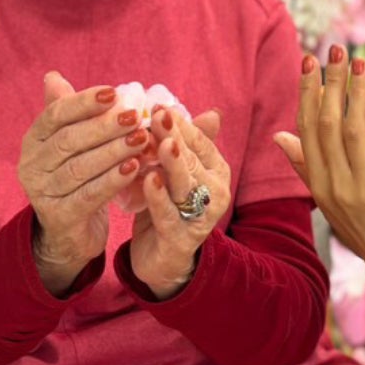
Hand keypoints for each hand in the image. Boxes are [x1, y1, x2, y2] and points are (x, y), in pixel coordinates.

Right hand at [19, 71, 153, 293]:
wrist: (70, 231)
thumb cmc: (77, 176)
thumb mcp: (71, 144)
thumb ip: (67, 112)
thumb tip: (52, 75)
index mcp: (34, 140)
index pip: (55, 115)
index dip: (84, 102)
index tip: (114, 93)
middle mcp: (32, 165)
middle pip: (68, 140)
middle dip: (104, 126)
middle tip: (135, 116)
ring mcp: (42, 193)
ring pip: (79, 168)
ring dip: (113, 152)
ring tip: (141, 139)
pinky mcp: (59, 217)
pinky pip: (88, 195)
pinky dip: (112, 180)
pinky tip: (134, 168)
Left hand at [128, 108, 231, 298]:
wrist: (163, 259)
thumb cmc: (171, 205)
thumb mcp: (179, 171)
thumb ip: (190, 142)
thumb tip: (213, 111)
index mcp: (217, 171)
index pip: (200, 142)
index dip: (181, 124)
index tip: (158, 105)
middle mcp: (215, 192)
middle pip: (193, 160)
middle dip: (174, 136)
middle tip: (158, 116)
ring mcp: (201, 217)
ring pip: (185, 185)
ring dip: (173, 164)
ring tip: (162, 144)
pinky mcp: (182, 239)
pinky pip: (169, 216)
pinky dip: (158, 198)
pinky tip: (148, 180)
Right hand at [277, 45, 364, 277]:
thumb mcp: (330, 202)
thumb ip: (307, 168)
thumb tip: (277, 137)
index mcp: (320, 184)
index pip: (307, 129)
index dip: (308, 92)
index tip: (312, 60)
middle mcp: (335, 186)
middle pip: (327, 123)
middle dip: (331, 82)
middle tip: (338, 49)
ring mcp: (363, 191)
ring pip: (353, 131)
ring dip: (356, 92)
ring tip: (362, 61)